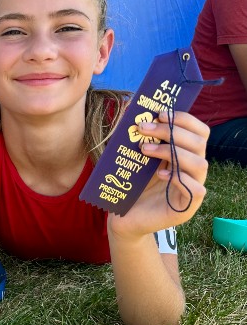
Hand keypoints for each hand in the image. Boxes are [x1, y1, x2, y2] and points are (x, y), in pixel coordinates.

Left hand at [110, 111, 208, 236]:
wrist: (123, 217)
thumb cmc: (130, 185)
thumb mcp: (133, 157)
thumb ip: (136, 136)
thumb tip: (129, 107)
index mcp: (184, 155)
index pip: (199, 131)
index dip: (184, 119)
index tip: (160, 113)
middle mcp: (192, 170)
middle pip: (199, 143)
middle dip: (171, 132)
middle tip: (144, 128)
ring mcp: (191, 189)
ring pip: (200, 164)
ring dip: (172, 152)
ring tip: (145, 150)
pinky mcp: (185, 208)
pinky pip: (196, 190)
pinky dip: (180, 178)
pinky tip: (161, 174)